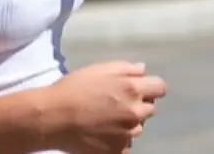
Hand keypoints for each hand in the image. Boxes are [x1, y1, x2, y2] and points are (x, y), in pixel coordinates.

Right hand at [41, 60, 166, 152]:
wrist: (53, 118)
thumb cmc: (73, 89)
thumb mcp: (97, 69)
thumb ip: (124, 68)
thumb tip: (143, 70)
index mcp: (131, 89)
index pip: (160, 87)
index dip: (150, 87)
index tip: (139, 88)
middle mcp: (135, 112)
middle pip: (150, 108)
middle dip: (137, 104)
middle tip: (115, 103)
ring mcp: (128, 134)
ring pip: (138, 127)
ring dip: (128, 122)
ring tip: (105, 119)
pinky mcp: (119, 150)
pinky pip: (126, 144)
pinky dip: (117, 139)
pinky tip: (101, 132)